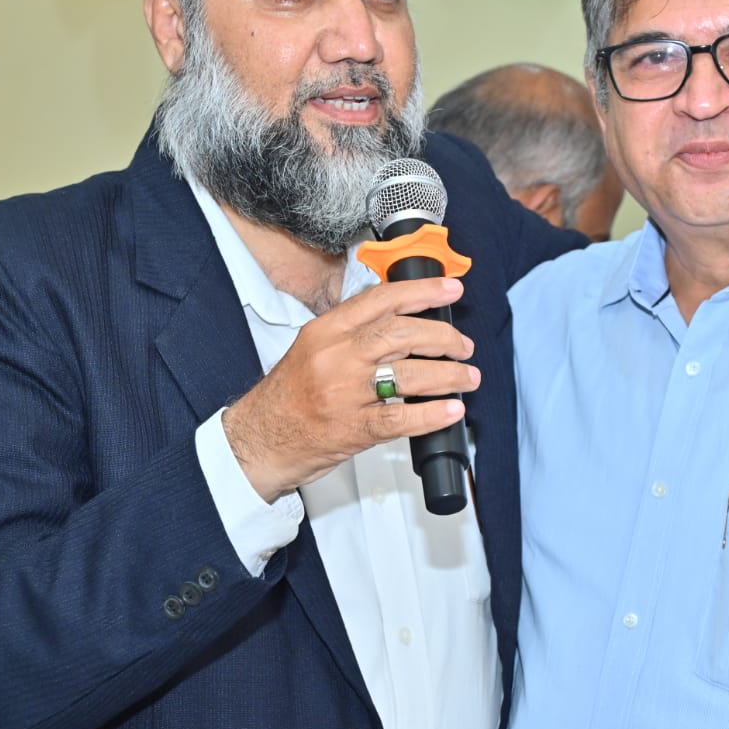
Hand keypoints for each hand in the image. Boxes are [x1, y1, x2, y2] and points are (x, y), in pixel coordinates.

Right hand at [223, 276, 478, 502]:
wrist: (261, 439)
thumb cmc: (291, 395)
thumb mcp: (314, 348)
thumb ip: (354, 331)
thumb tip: (406, 317)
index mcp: (326, 331)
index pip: (381, 300)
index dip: (422, 291)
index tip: (451, 289)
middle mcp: (336, 358)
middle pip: (401, 334)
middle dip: (442, 337)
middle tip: (463, 345)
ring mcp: (344, 394)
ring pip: (408, 375)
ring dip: (448, 375)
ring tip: (467, 376)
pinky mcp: (353, 429)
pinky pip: (401, 418)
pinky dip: (432, 413)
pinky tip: (451, 410)